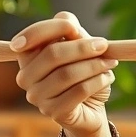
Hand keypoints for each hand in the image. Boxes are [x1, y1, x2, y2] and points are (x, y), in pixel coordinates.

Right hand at [11, 11, 116, 135]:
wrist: (90, 107)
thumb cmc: (81, 72)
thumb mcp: (78, 45)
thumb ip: (71, 30)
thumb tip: (70, 24)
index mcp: (26, 56)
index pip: (33, 36)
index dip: (55, 27)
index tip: (76, 28)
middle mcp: (25, 77)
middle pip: (53, 54)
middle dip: (82, 48)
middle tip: (103, 45)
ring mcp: (37, 97)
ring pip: (67, 74)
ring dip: (94, 65)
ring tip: (110, 63)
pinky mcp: (53, 112)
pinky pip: (79, 91)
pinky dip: (98, 81)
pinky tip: (107, 77)